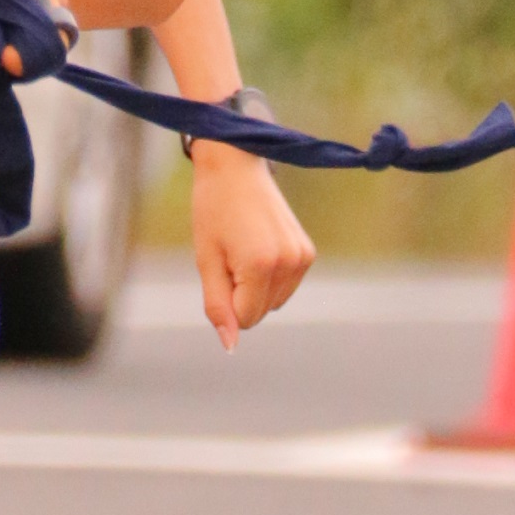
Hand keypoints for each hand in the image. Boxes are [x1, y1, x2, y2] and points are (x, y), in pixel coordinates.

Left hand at [188, 141, 315, 348]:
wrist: (235, 167)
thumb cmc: (213, 211)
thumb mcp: (206, 261)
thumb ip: (217, 306)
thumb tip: (229, 346)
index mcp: (262, 265)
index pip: (244, 318)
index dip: (225, 299)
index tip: (220, 265)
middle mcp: (290, 263)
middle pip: (259, 313)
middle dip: (239, 294)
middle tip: (230, 254)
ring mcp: (303, 258)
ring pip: (272, 303)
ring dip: (254, 287)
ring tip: (243, 248)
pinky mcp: (307, 253)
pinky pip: (283, 288)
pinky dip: (268, 278)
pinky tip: (258, 246)